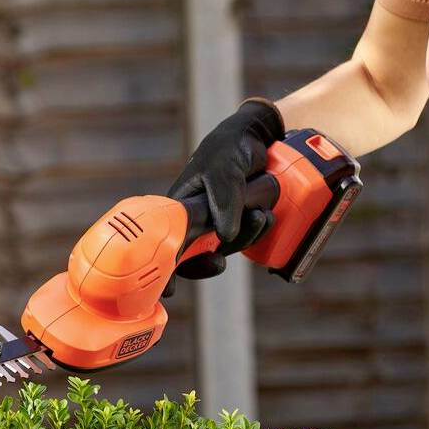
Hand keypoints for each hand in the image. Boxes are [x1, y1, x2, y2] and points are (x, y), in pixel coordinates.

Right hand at [160, 99, 282, 297]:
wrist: (258, 137)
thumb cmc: (229, 148)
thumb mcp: (223, 170)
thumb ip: (223, 200)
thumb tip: (224, 237)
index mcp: (178, 208)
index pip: (163, 244)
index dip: (162, 271)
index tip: (169, 290)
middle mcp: (193, 220)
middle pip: (194, 256)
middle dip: (210, 260)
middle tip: (220, 261)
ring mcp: (216, 223)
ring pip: (225, 248)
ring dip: (245, 237)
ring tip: (260, 213)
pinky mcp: (238, 223)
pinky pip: (244, 239)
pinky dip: (257, 231)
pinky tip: (266, 216)